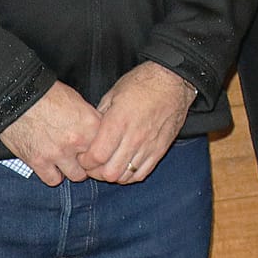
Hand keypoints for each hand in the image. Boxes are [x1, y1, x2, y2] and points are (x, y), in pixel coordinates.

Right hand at [0, 81, 102, 185]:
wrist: (17, 97)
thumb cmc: (47, 94)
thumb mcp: (78, 101)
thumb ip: (91, 120)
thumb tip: (99, 132)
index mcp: (91, 124)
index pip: (109, 148)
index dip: (105, 150)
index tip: (100, 151)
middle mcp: (78, 141)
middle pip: (95, 164)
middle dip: (91, 162)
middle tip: (84, 158)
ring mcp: (58, 153)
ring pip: (76, 176)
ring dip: (74, 170)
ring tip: (69, 162)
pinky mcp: (38, 161)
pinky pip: (53, 180)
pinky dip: (53, 175)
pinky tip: (52, 167)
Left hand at [79, 60, 195, 182]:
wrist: (174, 81)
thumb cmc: (142, 83)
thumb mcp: (113, 94)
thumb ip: (100, 117)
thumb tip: (91, 134)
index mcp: (118, 122)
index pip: (96, 156)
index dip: (85, 162)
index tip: (83, 157)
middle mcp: (134, 137)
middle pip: (109, 172)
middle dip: (96, 172)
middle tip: (94, 165)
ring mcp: (149, 145)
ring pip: (125, 176)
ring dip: (113, 175)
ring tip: (109, 166)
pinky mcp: (161, 149)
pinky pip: (142, 173)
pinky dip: (130, 175)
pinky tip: (125, 167)